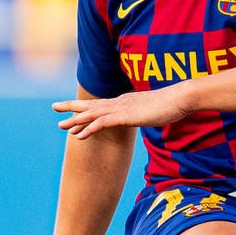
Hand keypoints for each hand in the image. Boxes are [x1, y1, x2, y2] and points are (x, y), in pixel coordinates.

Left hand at [54, 88, 188, 138]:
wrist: (180, 99)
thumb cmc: (173, 105)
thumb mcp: (155, 111)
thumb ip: (146, 113)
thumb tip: (147, 116)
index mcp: (125, 101)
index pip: (101, 104)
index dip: (86, 106)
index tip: (73, 109)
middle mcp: (119, 102)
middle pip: (90, 104)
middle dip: (71, 106)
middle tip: (54, 107)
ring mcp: (121, 108)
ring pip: (91, 113)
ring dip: (75, 120)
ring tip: (61, 126)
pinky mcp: (124, 116)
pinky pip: (101, 122)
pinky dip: (88, 128)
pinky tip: (78, 135)